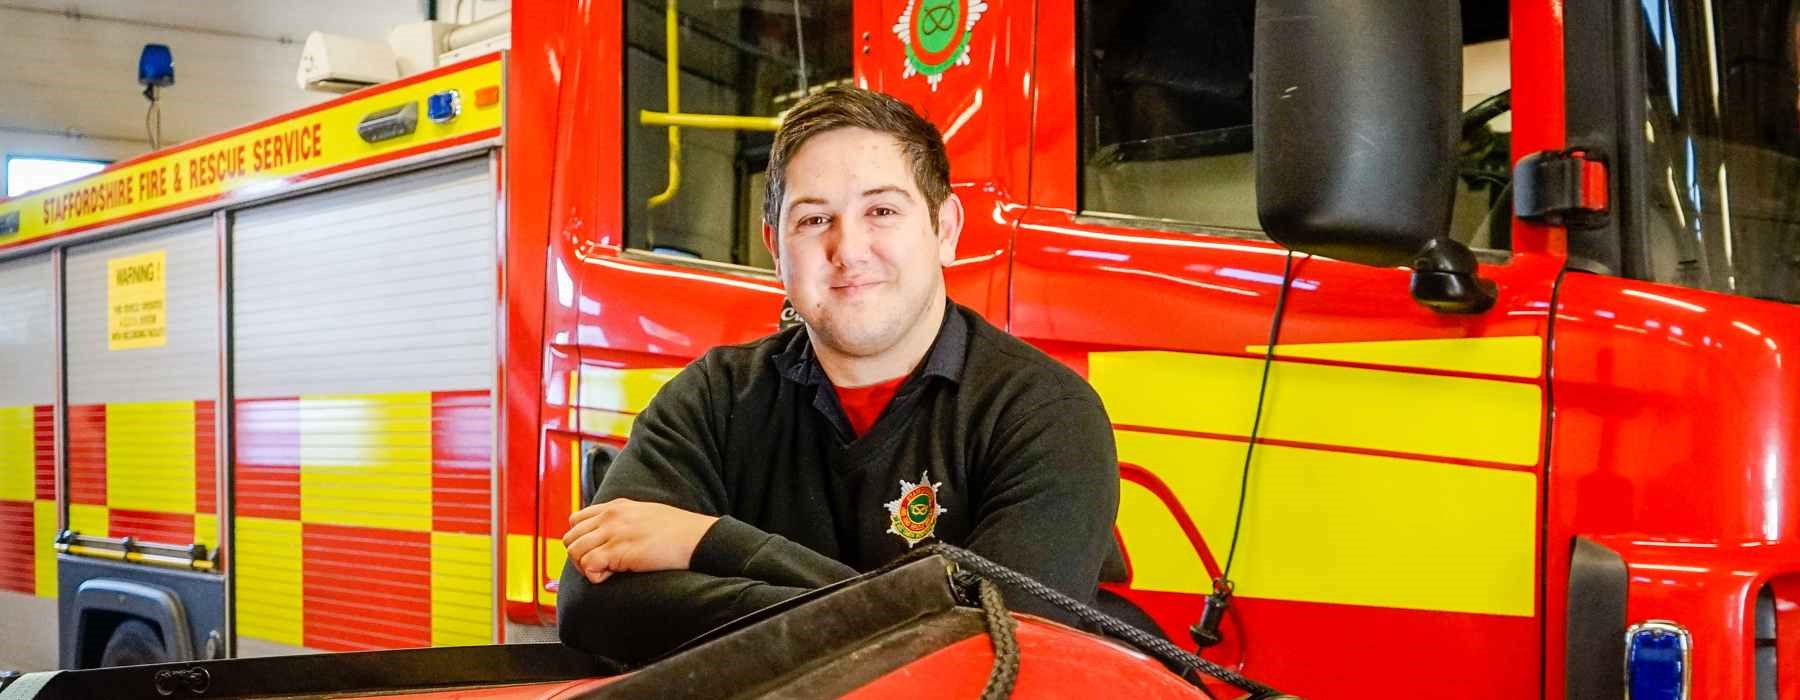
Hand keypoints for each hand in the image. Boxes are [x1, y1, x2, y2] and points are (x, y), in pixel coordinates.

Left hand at [563, 498, 720, 583]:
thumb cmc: (678, 531)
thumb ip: (625, 520)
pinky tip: (612, 575)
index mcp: (616, 506)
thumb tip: (613, 536)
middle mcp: (610, 517)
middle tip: (598, 566)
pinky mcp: (618, 551)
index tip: (595, 551)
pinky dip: (595, 576)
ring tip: (607, 571)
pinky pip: (588, 566)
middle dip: (578, 556)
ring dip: (585, 567)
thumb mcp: (646, 514)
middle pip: (570, 538)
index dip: (580, 539)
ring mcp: (613, 533)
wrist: (696, 538)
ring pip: (574, 552)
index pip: (576, 520)